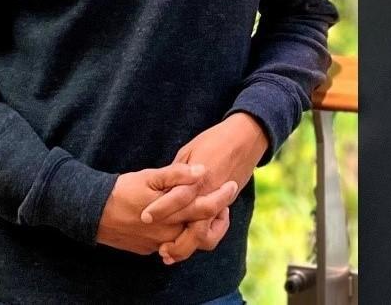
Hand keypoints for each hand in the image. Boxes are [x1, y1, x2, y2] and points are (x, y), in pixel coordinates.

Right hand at [96, 163, 236, 255]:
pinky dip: (182, 233)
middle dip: (219, 214)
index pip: (208, 208)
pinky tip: (184, 217)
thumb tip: (201, 170)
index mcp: (173, 213)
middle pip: (203, 229)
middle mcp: (169, 233)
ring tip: (208, 210)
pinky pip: (172, 244)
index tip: (232, 184)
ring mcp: (159, 244)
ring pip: (189, 241)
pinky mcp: (149, 249)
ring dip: (202, 227)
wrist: (91, 213)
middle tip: (225, 197)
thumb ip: (177, 174)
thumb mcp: (150, 177)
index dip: (224, 197)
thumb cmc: (122, 190)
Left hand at [141, 113, 268, 263]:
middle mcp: (211, 194)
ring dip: (190, 246)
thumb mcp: (189, 152)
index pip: (179, 197)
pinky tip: (189, 240)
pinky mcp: (227, 204)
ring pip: (208, 234)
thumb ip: (176, 175)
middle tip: (162, 250)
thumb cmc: (214, 140)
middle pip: (196, 226)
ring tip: (171, 252)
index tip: (144, 217)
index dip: (161, 209)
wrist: (246, 138)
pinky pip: (216, 228)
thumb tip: (160, 191)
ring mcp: (222, 201)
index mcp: (200, 177)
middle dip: (178, 243)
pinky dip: (204, 238)